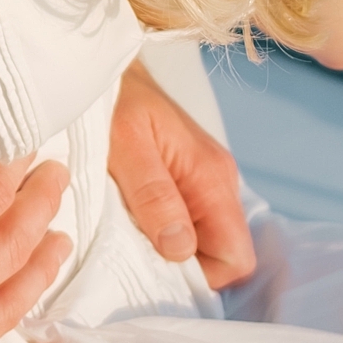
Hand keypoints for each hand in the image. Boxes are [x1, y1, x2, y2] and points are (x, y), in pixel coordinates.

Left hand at [108, 55, 254, 288]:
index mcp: (212, 177)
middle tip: (135, 255)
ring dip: (170, 249)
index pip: (236, 258)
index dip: (200, 276)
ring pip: (205, 243)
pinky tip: (132, 222)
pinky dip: (163, 233)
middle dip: (183, 268)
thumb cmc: (113, 100)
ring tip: (129, 236)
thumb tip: (180, 250)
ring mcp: (206, 182)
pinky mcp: (188, 180)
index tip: (155, 270)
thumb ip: (154, 195)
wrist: (106, 66)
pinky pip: (189, 224)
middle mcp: (219, 183)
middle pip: (223, 256)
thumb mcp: (124, 146)